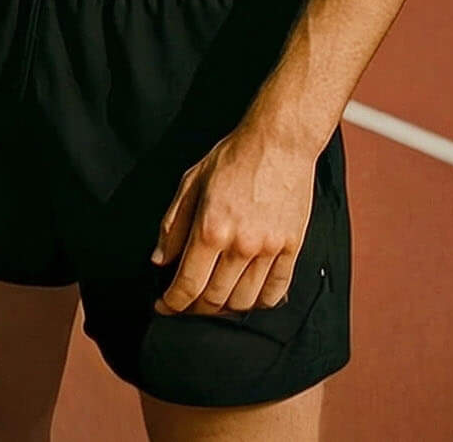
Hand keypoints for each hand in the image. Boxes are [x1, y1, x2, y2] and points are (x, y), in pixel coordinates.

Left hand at [151, 123, 319, 315]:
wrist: (279, 143)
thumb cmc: (233, 158)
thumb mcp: (191, 183)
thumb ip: (174, 225)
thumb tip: (161, 259)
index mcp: (211, 228)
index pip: (188, 284)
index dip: (172, 302)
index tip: (164, 305)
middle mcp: (241, 245)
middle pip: (215, 299)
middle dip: (194, 309)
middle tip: (185, 305)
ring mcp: (269, 249)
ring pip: (245, 301)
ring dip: (225, 309)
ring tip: (213, 302)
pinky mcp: (292, 248)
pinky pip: (275, 291)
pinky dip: (259, 302)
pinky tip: (246, 296)